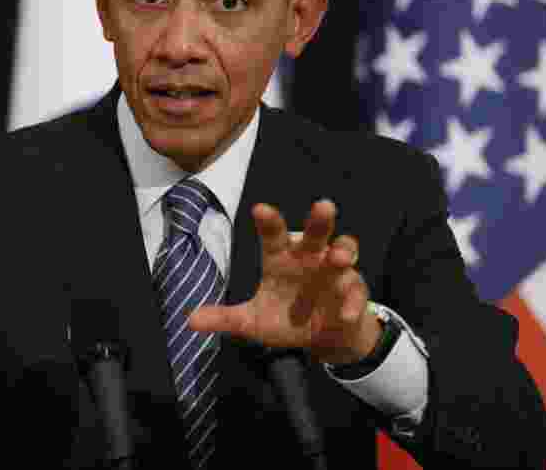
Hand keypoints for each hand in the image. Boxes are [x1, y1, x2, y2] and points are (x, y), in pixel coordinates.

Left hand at [188, 199, 381, 364]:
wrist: (322, 339)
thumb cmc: (286, 318)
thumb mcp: (253, 322)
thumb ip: (225, 318)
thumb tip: (190, 321)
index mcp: (282, 258)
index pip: (273, 234)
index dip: (268, 221)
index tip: (260, 209)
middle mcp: (310, 258)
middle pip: (316, 233)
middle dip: (320, 220)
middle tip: (323, 206)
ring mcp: (334, 272)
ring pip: (344, 250)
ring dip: (344, 251)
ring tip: (338, 258)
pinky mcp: (354, 292)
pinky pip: (356, 292)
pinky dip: (353, 302)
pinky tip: (345, 314)